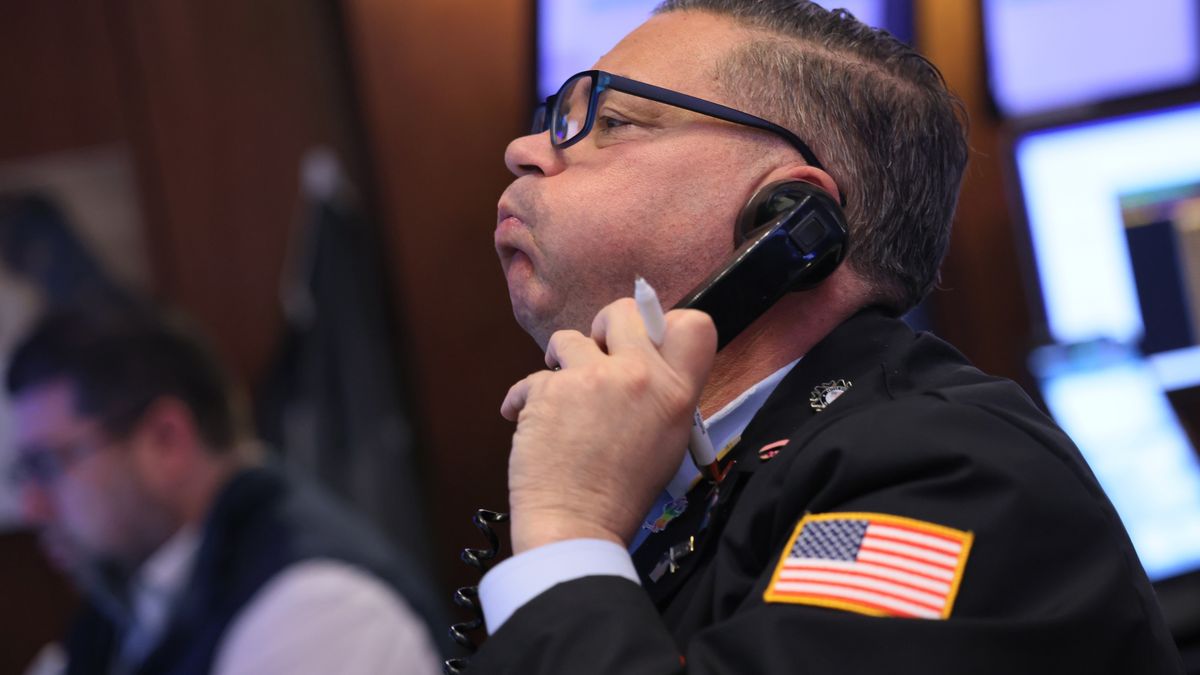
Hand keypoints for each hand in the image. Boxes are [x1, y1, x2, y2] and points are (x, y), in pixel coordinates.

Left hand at [501, 298, 716, 553]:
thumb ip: (662, 397)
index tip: (644, 340)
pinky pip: (533, 379)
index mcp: (676, 392)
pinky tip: (534, 426)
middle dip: (604, 326)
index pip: (695, 324)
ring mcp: (593, 379)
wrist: (576, 525)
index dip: (666, 324)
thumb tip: (643, 367)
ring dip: (561, 364)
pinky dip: (528, 400)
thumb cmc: (622, 495)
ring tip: (562, 398)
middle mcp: (639, 376)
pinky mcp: (549, 389)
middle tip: (596, 354)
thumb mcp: (667, 443)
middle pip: (625, 311)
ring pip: (568, 339)